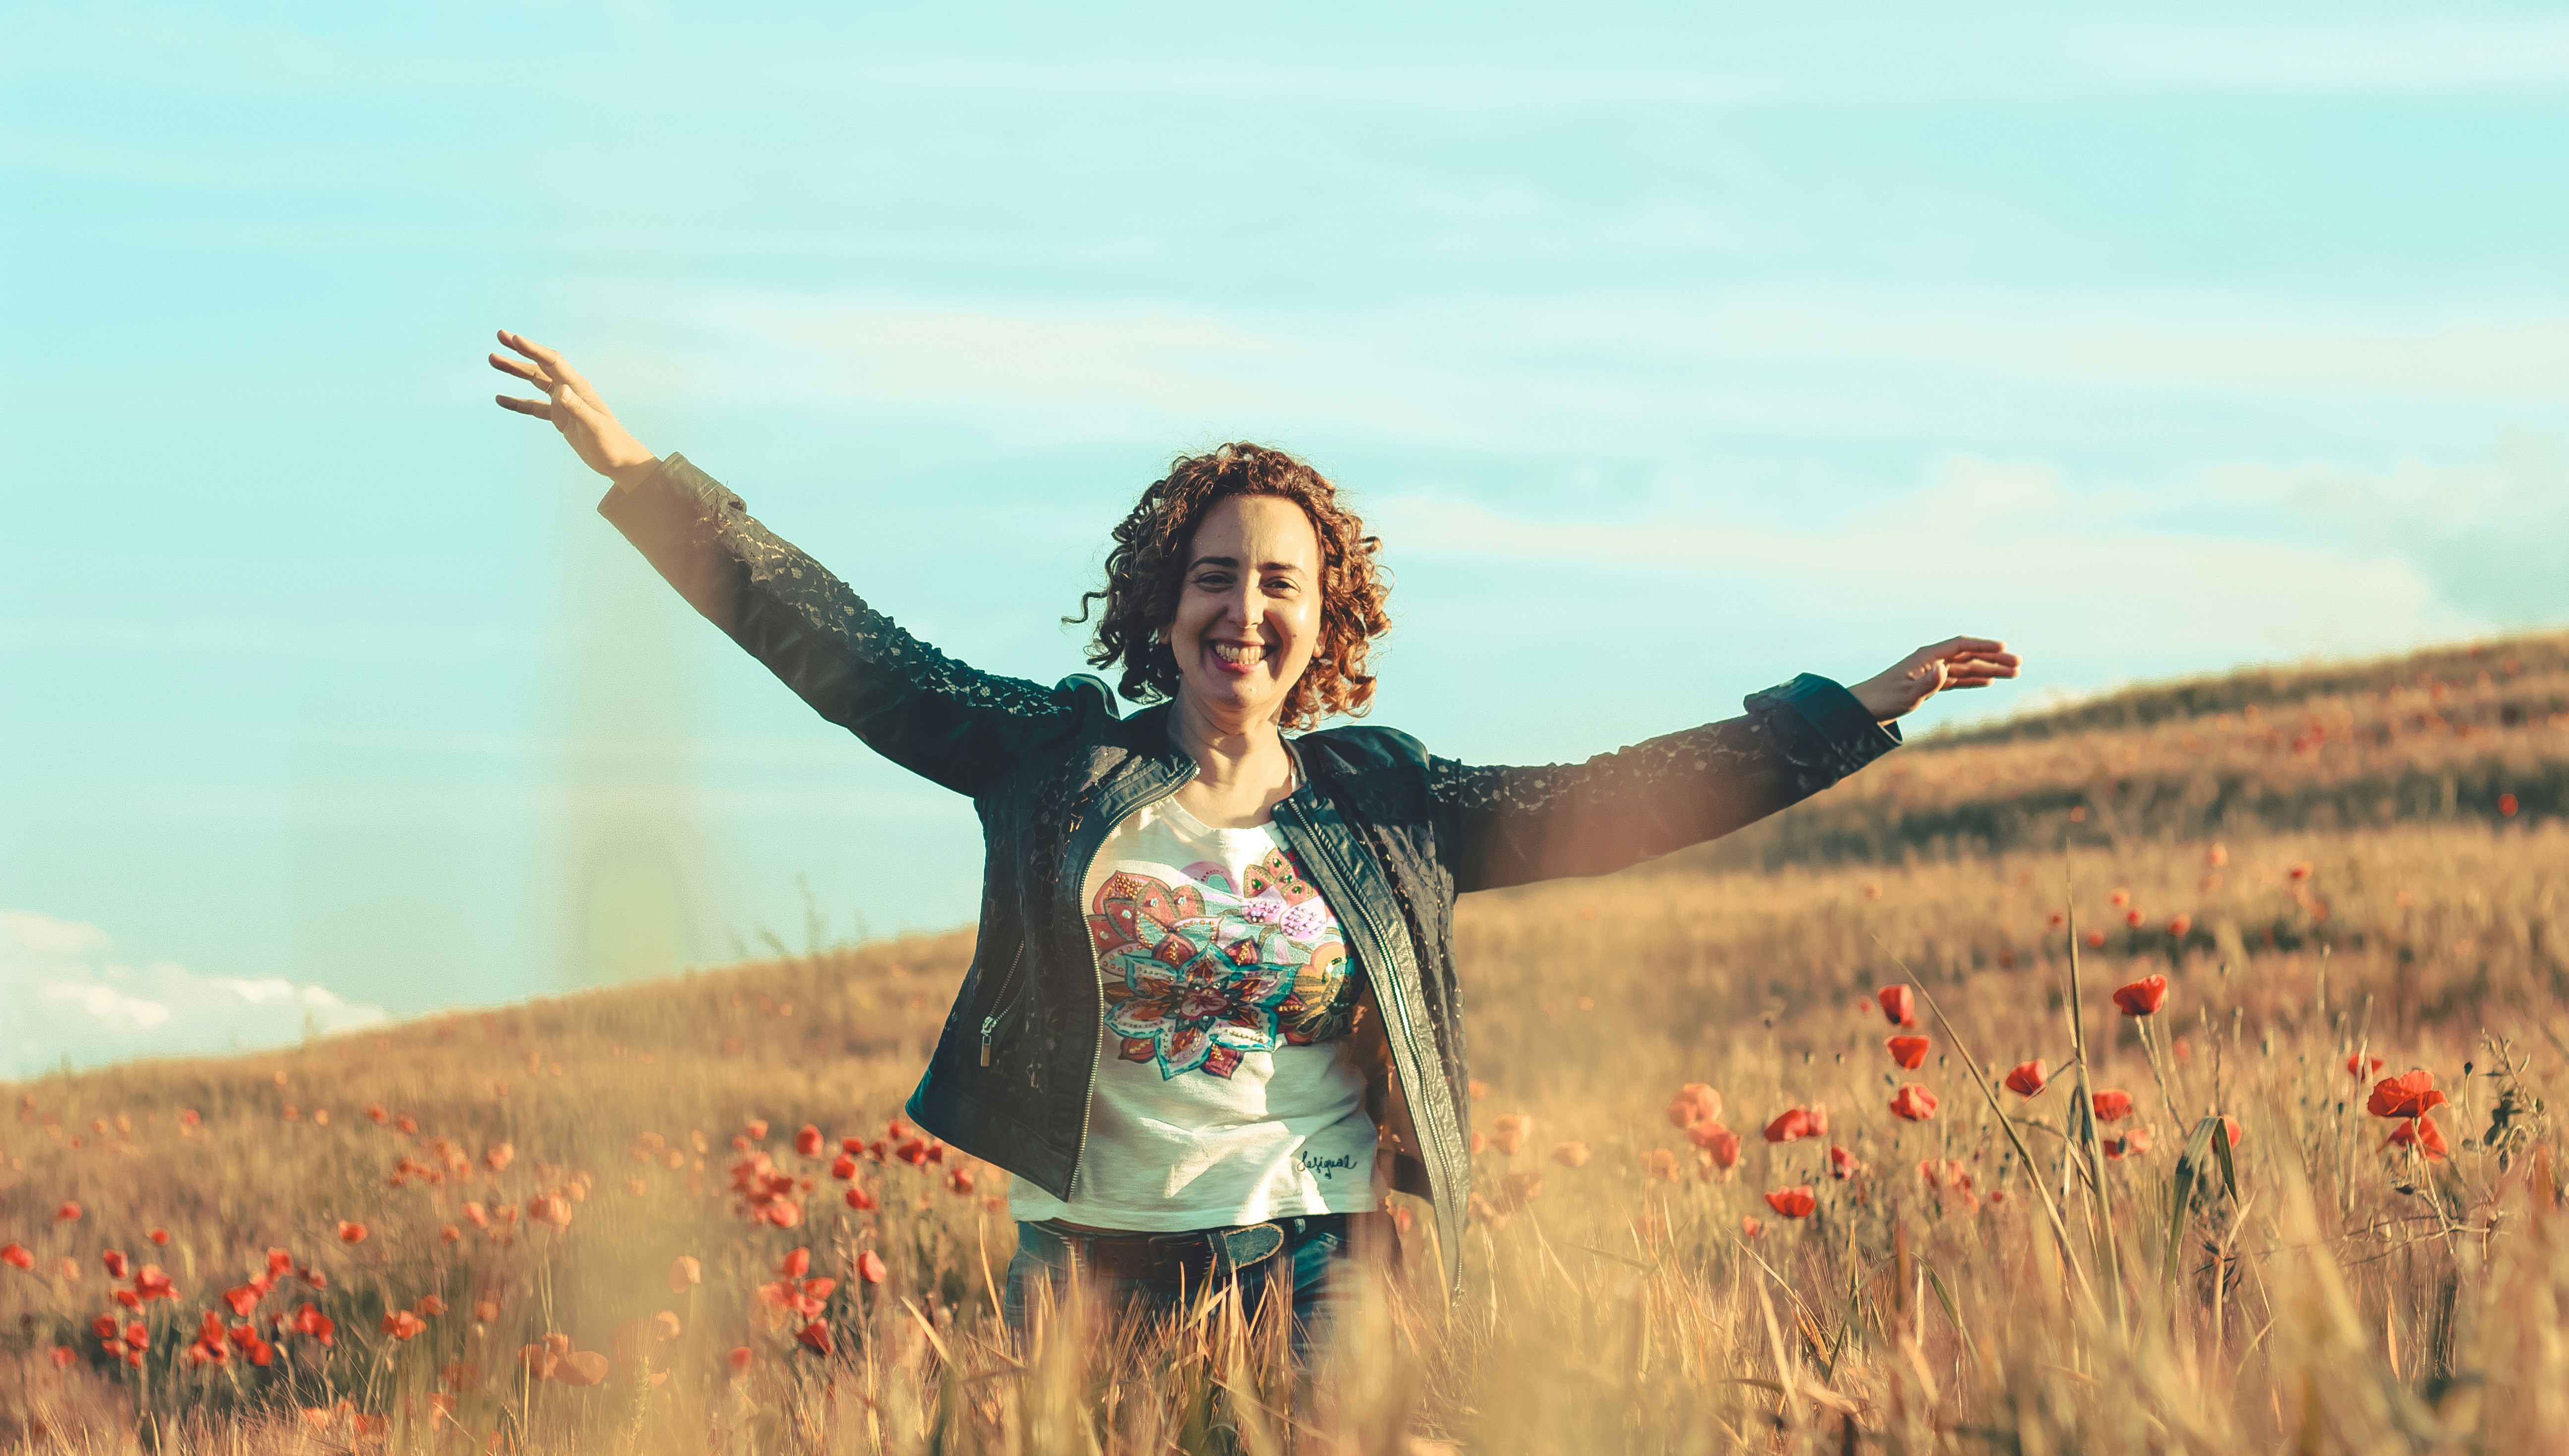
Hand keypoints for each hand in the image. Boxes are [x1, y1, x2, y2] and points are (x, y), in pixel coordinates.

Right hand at [489, 330, 659, 488]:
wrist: (620, 460)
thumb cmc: (611, 442)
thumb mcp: (593, 425)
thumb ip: (576, 407)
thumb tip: (559, 391)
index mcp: (577, 387)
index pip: (552, 361)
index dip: (533, 349)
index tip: (514, 339)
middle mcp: (569, 390)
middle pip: (540, 365)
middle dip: (520, 351)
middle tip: (499, 337)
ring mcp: (563, 403)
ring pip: (534, 382)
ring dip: (515, 370)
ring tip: (493, 360)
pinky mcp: (560, 418)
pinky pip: (534, 407)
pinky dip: (517, 403)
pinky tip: (500, 399)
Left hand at [1849, 637, 2019, 722]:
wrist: (1864, 709)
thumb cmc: (1884, 700)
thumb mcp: (1908, 694)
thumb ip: (1928, 683)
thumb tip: (1944, 669)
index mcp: (1927, 657)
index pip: (1961, 645)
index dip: (1983, 645)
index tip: (2005, 647)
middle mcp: (1931, 661)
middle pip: (1969, 655)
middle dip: (1994, 658)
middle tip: (2019, 664)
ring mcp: (1931, 672)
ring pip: (1966, 667)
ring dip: (1989, 669)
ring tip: (2013, 674)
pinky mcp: (1929, 684)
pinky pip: (1957, 679)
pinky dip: (1973, 679)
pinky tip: (1989, 681)